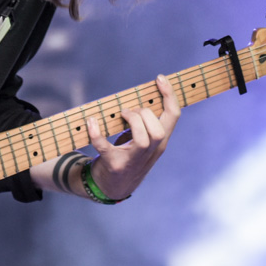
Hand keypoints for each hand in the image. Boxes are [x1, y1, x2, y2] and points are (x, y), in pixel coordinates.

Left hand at [86, 74, 180, 199]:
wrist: (113, 187)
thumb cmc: (128, 156)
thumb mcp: (144, 140)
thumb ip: (147, 122)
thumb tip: (142, 94)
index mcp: (160, 142)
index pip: (173, 117)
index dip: (169, 96)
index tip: (160, 78)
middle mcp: (150, 152)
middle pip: (159, 131)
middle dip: (146, 114)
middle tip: (131, 111)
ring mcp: (132, 161)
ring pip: (144, 140)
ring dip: (132, 121)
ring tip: (121, 114)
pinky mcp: (113, 165)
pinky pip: (105, 147)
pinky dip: (96, 133)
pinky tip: (91, 121)